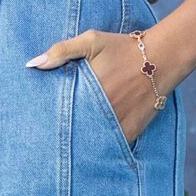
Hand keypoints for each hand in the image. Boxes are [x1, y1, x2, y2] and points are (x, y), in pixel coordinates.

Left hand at [27, 27, 165, 145]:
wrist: (163, 57)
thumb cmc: (123, 47)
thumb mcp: (91, 41)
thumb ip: (61, 51)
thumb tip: (33, 64)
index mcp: (87, 90)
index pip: (59, 112)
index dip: (47, 119)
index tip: (35, 124)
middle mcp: (101, 109)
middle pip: (73, 129)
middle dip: (60, 135)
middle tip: (43, 143)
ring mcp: (117, 122)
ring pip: (92, 142)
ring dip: (80, 144)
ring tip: (63, 153)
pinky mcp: (131, 130)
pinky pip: (113, 145)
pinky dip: (102, 148)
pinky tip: (90, 154)